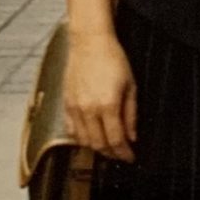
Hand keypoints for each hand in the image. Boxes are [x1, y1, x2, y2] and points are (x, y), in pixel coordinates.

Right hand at [64, 31, 136, 162]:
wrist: (90, 42)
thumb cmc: (112, 58)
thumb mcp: (131, 86)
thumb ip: (131, 114)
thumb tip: (133, 136)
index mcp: (107, 105)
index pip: (116, 140)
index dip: (124, 153)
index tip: (130, 157)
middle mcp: (88, 109)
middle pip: (99, 144)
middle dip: (112, 154)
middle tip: (121, 154)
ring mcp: (75, 107)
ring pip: (83, 141)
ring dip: (96, 148)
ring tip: (108, 146)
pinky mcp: (66, 104)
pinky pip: (71, 130)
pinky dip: (80, 138)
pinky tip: (90, 136)